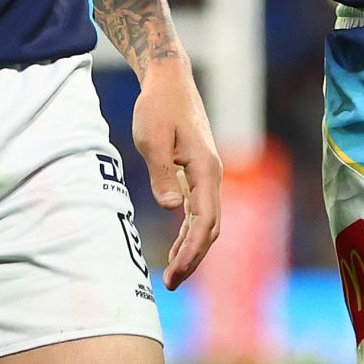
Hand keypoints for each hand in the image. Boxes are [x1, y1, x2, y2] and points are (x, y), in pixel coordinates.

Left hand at [129, 61, 222, 290]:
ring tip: (171, 275)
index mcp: (205, 168)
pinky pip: (199, 210)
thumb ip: (162, 173)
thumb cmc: (158, 106)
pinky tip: (176, 248)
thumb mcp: (152, 138)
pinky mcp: (198, 172)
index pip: (205, 219)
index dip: (192, 249)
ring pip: (207, 221)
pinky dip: (189, 233)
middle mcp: (212, 174)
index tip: (175, 272)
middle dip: (194, 257)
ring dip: (192, 249)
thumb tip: (172, 207)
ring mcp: (207, 174)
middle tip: (170, 283)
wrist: (169, 80)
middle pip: (211, 226)